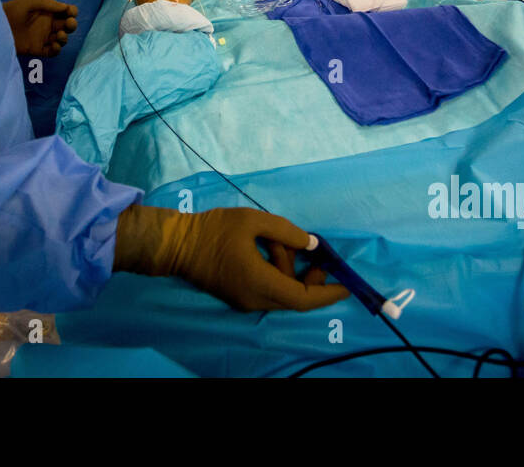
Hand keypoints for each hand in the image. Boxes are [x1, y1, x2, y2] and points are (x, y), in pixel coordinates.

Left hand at [2, 0, 78, 56]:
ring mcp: (43, 37)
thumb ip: (48, 4)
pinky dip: (57, 50)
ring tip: (59, 35)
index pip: (66, 12)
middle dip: (72, 25)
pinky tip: (55, 45)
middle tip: (69, 23)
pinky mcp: (37, 49)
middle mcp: (47, 25)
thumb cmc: (12, 11)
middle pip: (67, 26)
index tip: (70, 12)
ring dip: (65, 38)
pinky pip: (52, 52)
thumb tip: (65, 8)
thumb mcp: (29, 2)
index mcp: (47, 12)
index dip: (71, 12)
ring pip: (61, 39)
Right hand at [113, 204, 349, 311]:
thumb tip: (312, 244)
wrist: (177, 245)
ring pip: (282, 293)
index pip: (303, 298)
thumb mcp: (253, 221)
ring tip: (277, 240)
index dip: (327, 294)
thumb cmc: (214, 230)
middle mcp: (256, 300)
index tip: (346, 285)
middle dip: (310, 277)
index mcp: (261, 284)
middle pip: (295, 297)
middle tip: (313, 251)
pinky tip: (272, 251)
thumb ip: (286, 231)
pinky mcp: (239, 297)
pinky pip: (269, 291)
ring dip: (289, 270)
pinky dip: (278, 274)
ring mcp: (246, 301)